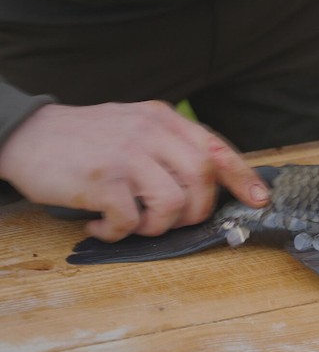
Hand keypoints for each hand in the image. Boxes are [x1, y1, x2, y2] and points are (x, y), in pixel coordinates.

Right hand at [0, 101, 268, 240]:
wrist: (25, 135)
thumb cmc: (87, 139)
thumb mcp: (134, 125)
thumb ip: (169, 145)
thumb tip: (210, 179)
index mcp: (163, 119)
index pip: (216, 147)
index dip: (243, 176)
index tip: (259, 200)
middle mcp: (150, 132)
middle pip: (202, 176)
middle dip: (198, 210)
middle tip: (174, 221)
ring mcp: (127, 154)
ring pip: (172, 202)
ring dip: (158, 225)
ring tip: (133, 223)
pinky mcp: (102, 179)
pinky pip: (129, 219)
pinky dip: (119, 232)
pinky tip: (101, 225)